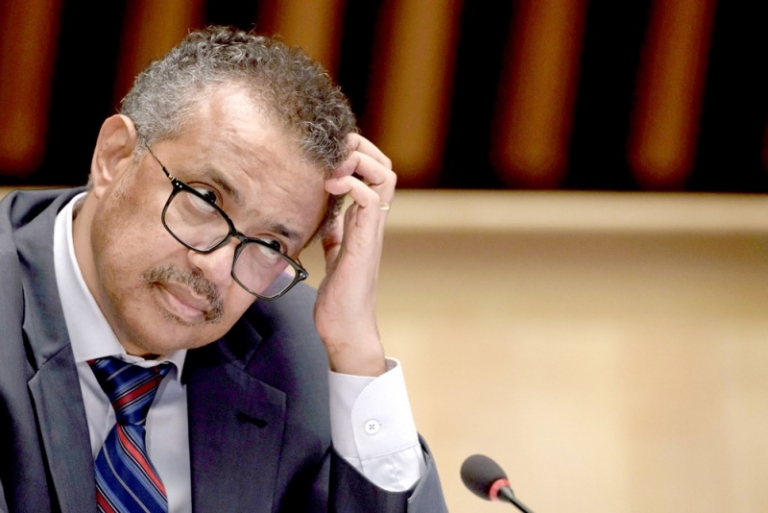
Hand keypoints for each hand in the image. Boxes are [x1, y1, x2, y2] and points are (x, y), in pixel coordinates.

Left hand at [313, 134, 394, 376]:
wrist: (346, 327)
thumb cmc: (340, 296)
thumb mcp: (335, 254)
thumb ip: (337, 233)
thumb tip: (329, 218)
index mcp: (364, 222)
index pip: (375, 174)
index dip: (358, 155)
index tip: (331, 155)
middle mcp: (372, 222)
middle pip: (385, 168)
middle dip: (361, 149)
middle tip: (334, 152)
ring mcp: (370, 231)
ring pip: (384, 178)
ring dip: (358, 162)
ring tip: (333, 168)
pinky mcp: (363, 243)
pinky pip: (367, 201)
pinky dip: (350, 185)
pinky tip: (329, 189)